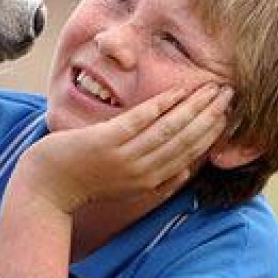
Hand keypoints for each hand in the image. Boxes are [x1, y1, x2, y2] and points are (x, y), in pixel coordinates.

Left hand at [18, 83, 232, 213]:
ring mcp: (124, 156)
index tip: (229, 114)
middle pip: (187, 141)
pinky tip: (178, 90)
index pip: (191, 155)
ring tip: (213, 89)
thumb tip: (187, 171)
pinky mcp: (106, 141)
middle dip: (212, 116)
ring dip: (195, 107)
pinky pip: (141, 119)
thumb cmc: (87, 182)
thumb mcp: (128, 188)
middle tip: (230, 95)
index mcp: (150, 183)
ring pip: (170, 129)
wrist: (47, 187)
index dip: (213, 134)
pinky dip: (162, 104)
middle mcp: (142, 172)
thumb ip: (158, 182)